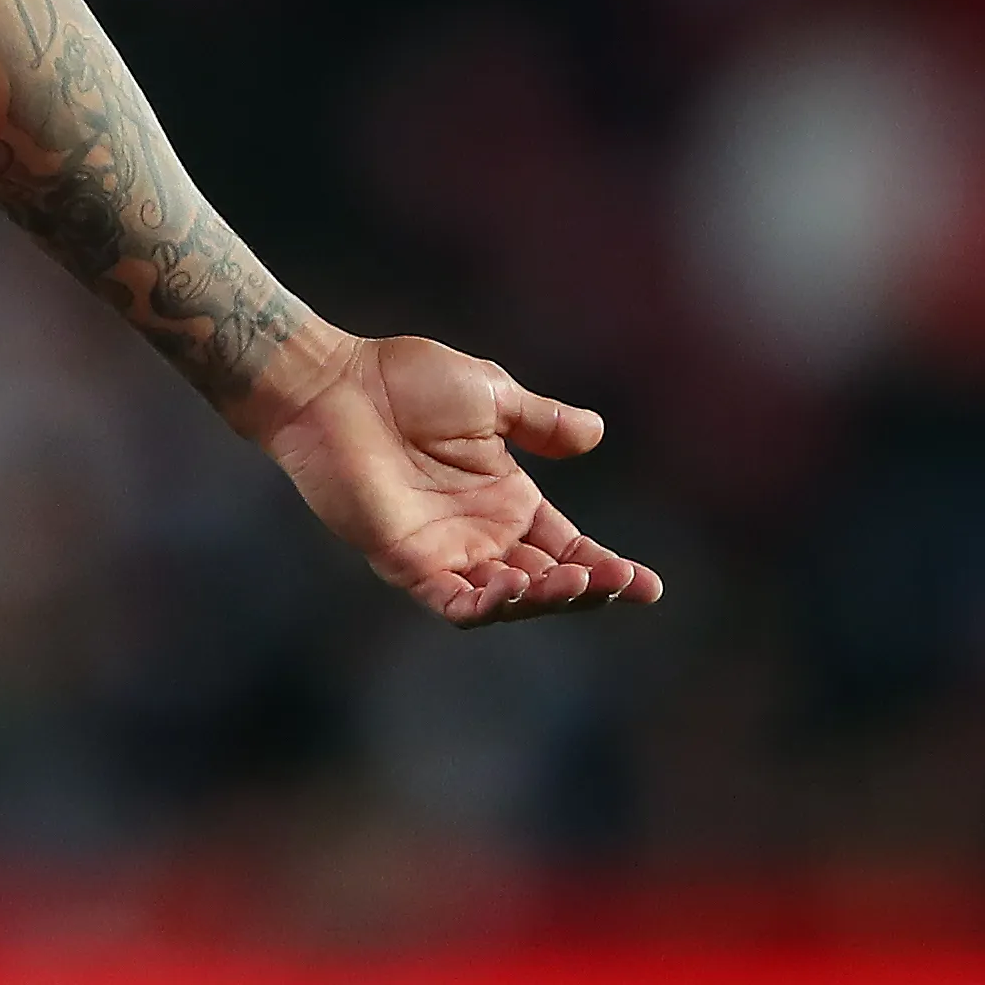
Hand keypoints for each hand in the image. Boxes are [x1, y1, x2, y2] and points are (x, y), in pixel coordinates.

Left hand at [252, 332, 664, 626]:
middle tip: (620, 582)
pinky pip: (451, 599)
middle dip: (587, 588)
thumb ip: (540, 422)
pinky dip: (484, 604)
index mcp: (507, 498)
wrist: (336, 382)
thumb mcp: (490, 395)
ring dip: (543, 597)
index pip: (568, 547)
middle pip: (546, 581)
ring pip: (506, 599)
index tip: (649, 585)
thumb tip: (597, 432)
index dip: (607, 569)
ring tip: (574, 581)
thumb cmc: (405, 380)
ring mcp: (443, 551)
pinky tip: (513, 589)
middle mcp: (481, 533)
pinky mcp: (404, 560)